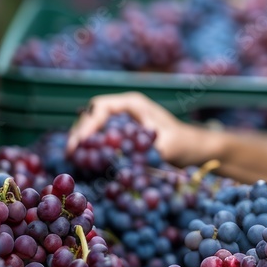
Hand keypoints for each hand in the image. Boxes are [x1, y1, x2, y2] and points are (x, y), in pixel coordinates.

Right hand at [66, 91, 208, 166]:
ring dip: (83, 140)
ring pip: (94, 126)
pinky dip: (93, 147)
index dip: (87, 122)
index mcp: (133, 104)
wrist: (195, 149)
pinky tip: (86, 161)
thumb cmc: (183, 143)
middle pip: (93, 115)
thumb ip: (145, 148)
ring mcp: (122, 122)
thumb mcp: (167, 146)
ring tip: (74, 157)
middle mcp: (125, 110)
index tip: (79, 141)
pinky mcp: (123, 135)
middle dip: (80, 132)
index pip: (101, 106)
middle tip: (71, 152)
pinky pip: (102, 138)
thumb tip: (121, 157)